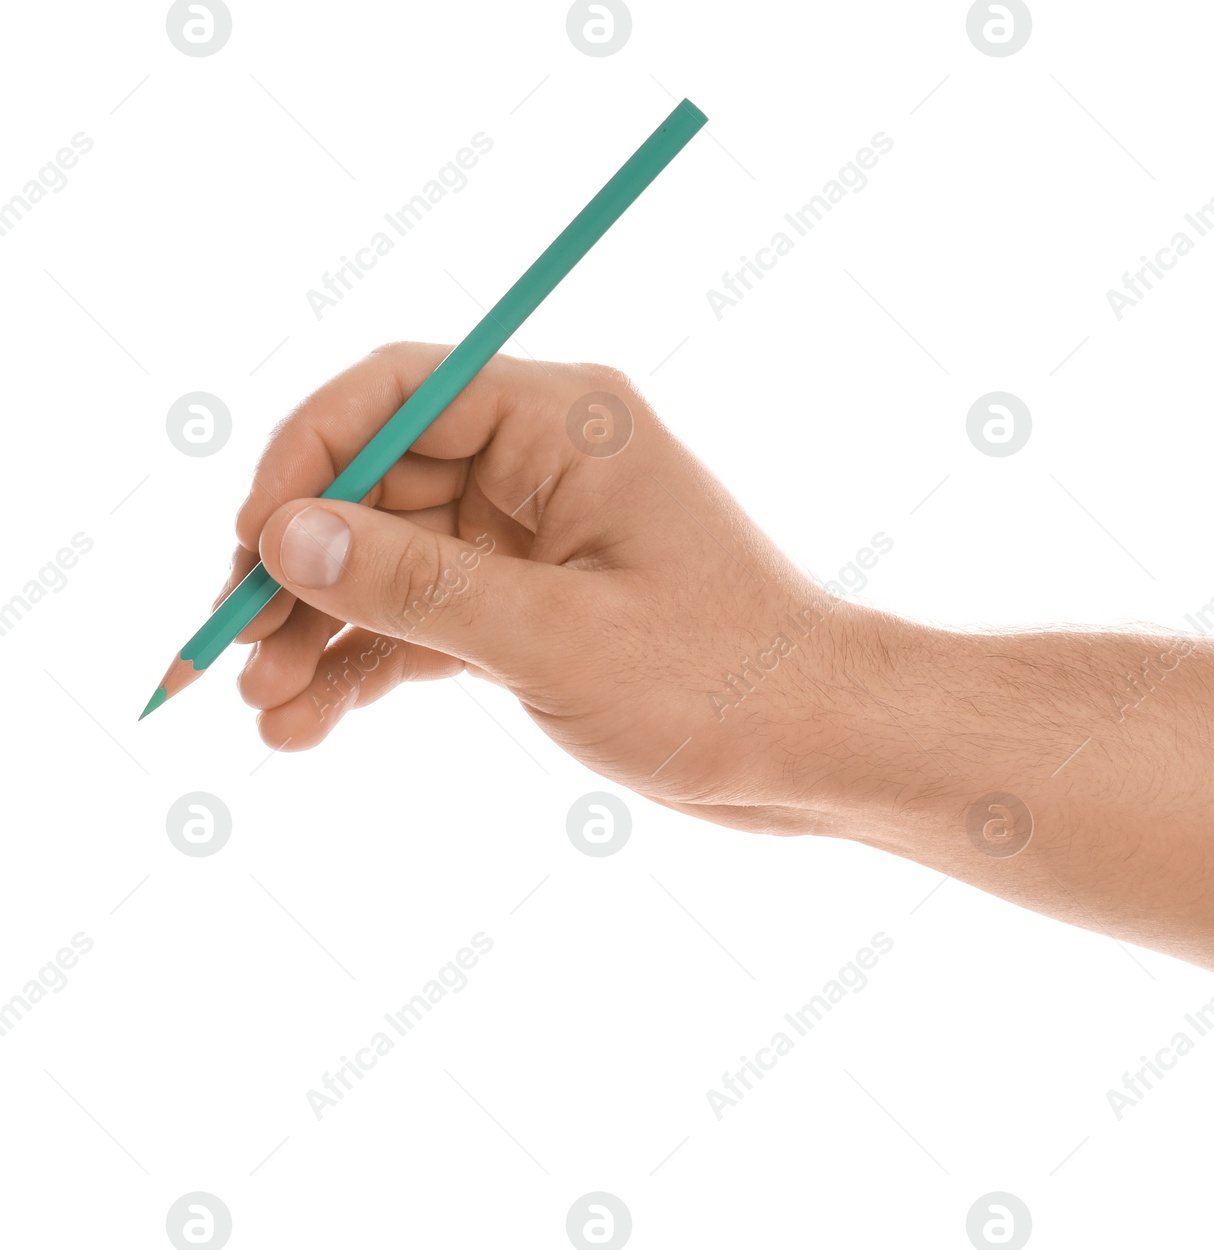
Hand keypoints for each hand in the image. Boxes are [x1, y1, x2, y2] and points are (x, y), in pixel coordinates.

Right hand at [223, 342, 904, 833]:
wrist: (816, 748)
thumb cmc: (720, 678)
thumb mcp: (555, 637)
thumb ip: (415, 586)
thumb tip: (286, 536)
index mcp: (565, 424)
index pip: (397, 391)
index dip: (305, 457)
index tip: (249, 545)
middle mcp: (542, 465)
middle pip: (377, 482)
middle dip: (300, 569)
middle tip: (235, 655)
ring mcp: (534, 538)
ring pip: (391, 561)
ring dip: (321, 631)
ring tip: (264, 710)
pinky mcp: (534, 607)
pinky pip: (426, 619)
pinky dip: (369, 665)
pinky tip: (311, 725)